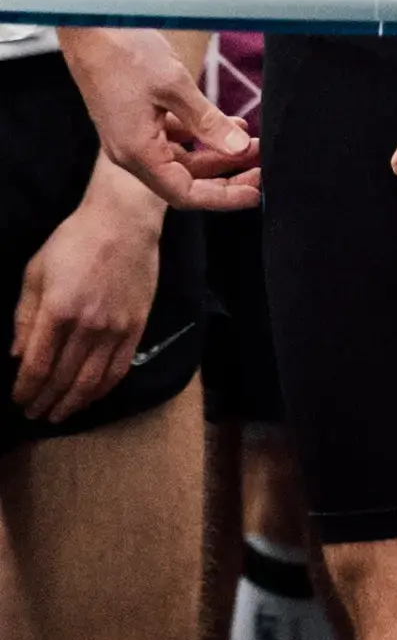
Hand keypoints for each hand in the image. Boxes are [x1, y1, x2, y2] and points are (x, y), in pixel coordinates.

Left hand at [8, 168, 157, 423]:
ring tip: (60, 415)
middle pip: (64, 378)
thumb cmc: (71, 243)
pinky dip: (103, 388)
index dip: (25, 389)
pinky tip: (91, 397)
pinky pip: (120, 367)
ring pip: (93, 380)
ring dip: (73, 403)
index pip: (37, 365)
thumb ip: (24, 318)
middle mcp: (88, 325)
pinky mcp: (137, 326)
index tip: (18, 401)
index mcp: (57, 311)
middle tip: (34, 415)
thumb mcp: (34, 275)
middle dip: (45, 401)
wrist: (123, 224)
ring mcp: (116, 328)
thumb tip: (17, 356)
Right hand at [63, 24, 255, 214]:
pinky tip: (230, 125)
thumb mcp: (176, 87)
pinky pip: (174, 139)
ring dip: (218, 153)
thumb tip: (239, 149)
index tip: (256, 193)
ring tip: (253, 143)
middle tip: (262, 167)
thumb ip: (208, 122)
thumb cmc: (126, 55)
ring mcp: (132, 137)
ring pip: (182, 159)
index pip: (184, 193)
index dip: (223, 197)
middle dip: (227, 176)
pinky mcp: (136, 121)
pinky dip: (202, 135)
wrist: (92, 28)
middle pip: (185, 180)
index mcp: (137, 152)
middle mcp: (131, 152)